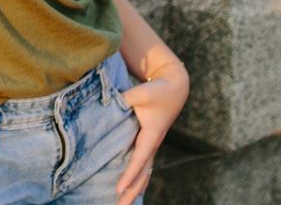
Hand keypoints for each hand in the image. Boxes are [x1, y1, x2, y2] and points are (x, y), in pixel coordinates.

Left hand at [115, 61, 188, 204]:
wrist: (175, 88)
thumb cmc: (158, 91)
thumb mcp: (141, 93)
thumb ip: (124, 99)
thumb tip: (104, 104)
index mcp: (152, 135)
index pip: (139, 159)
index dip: (129, 174)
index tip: (119, 188)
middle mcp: (153, 144)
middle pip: (143, 174)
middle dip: (132, 192)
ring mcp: (153, 146)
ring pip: (144, 174)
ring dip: (135, 190)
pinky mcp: (150, 144)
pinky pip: (145, 167)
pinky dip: (139, 181)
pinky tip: (133, 191)